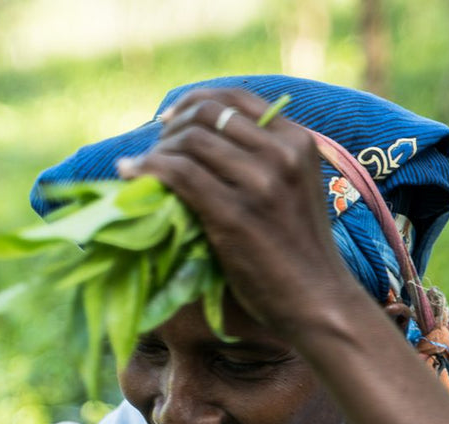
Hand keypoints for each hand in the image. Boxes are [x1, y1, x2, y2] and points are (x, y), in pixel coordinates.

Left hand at [118, 87, 370, 330]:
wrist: (318, 300)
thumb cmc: (300, 250)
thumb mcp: (296, 188)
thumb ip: (265, 159)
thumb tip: (202, 138)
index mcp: (297, 141)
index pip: (235, 97)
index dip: (194, 100)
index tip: (170, 120)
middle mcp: (281, 153)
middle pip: (207, 114)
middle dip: (172, 127)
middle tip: (155, 149)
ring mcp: (260, 183)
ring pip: (189, 141)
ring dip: (157, 151)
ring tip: (142, 168)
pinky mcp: (234, 214)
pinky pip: (179, 174)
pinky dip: (147, 169)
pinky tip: (130, 174)